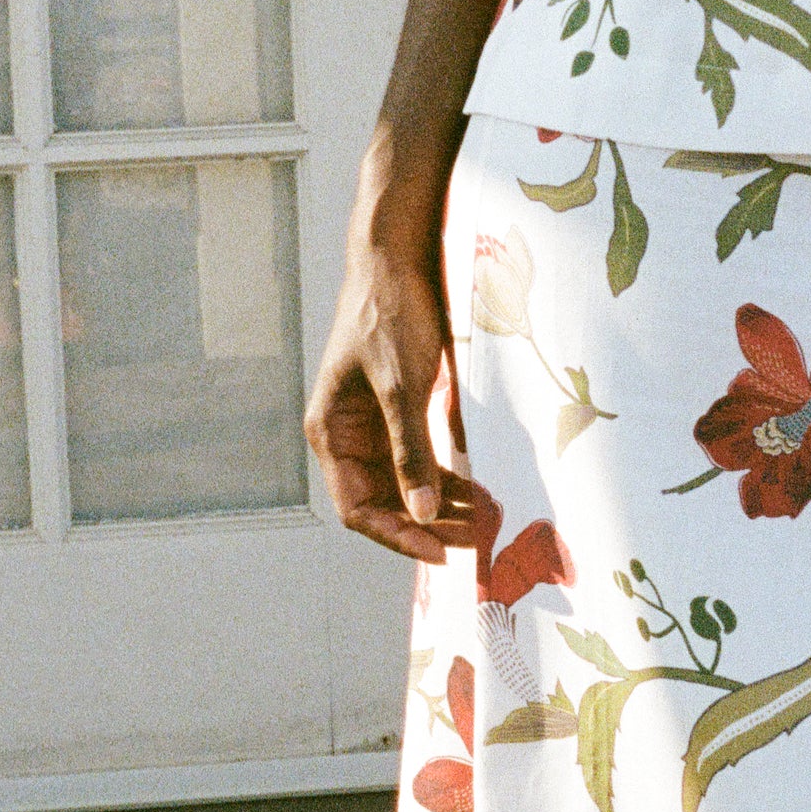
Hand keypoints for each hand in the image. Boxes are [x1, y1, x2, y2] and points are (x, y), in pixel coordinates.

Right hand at [305, 232, 481, 562]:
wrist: (396, 259)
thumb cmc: (389, 317)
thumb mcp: (402, 387)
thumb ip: (410, 451)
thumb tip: (421, 512)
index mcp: (329, 434)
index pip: (357, 508)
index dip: (397, 536)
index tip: (440, 551)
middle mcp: (345, 437)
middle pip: (381, 503)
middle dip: (424, 525)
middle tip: (472, 541)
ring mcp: (372, 425)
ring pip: (403, 485)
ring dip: (437, 505)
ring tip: (481, 519)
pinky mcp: (398, 410)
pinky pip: (418, 459)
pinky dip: (444, 478)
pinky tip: (475, 488)